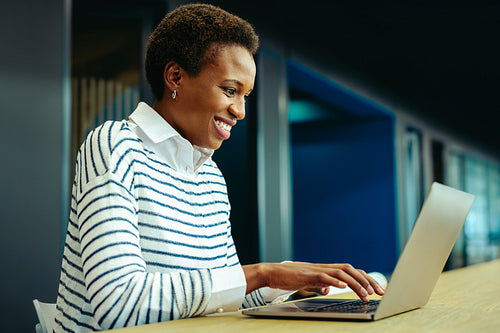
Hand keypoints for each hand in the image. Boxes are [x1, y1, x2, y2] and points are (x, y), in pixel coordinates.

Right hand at [242, 262, 384, 301]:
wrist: (272, 273)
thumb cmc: (289, 278)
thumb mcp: (309, 283)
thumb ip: (320, 285)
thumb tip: (329, 290)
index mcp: (327, 270)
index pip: (352, 272)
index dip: (366, 279)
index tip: (378, 290)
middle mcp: (325, 268)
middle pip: (351, 270)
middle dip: (368, 281)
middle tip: (379, 293)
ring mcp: (317, 270)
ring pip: (341, 272)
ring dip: (355, 283)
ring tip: (366, 294)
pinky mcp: (307, 274)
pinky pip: (323, 276)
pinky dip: (334, 281)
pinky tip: (343, 286)